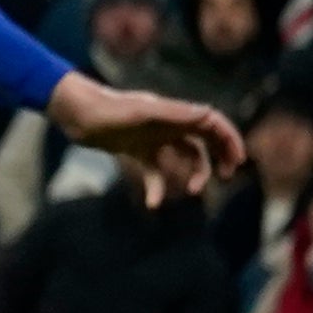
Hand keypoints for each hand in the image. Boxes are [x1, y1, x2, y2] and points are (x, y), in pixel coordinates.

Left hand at [53, 76, 240, 199]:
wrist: (74, 113)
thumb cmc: (106, 109)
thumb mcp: (140, 113)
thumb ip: (174, 114)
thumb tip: (208, 114)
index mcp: (174, 113)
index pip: (213, 123)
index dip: (229, 139)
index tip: (237, 161)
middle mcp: (168, 124)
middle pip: (205, 141)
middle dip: (218, 158)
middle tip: (223, 178)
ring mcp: (153, 138)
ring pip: (184, 158)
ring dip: (191, 174)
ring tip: (189, 193)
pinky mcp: (136, 150)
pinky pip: (155, 171)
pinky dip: (157, 187)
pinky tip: (152, 203)